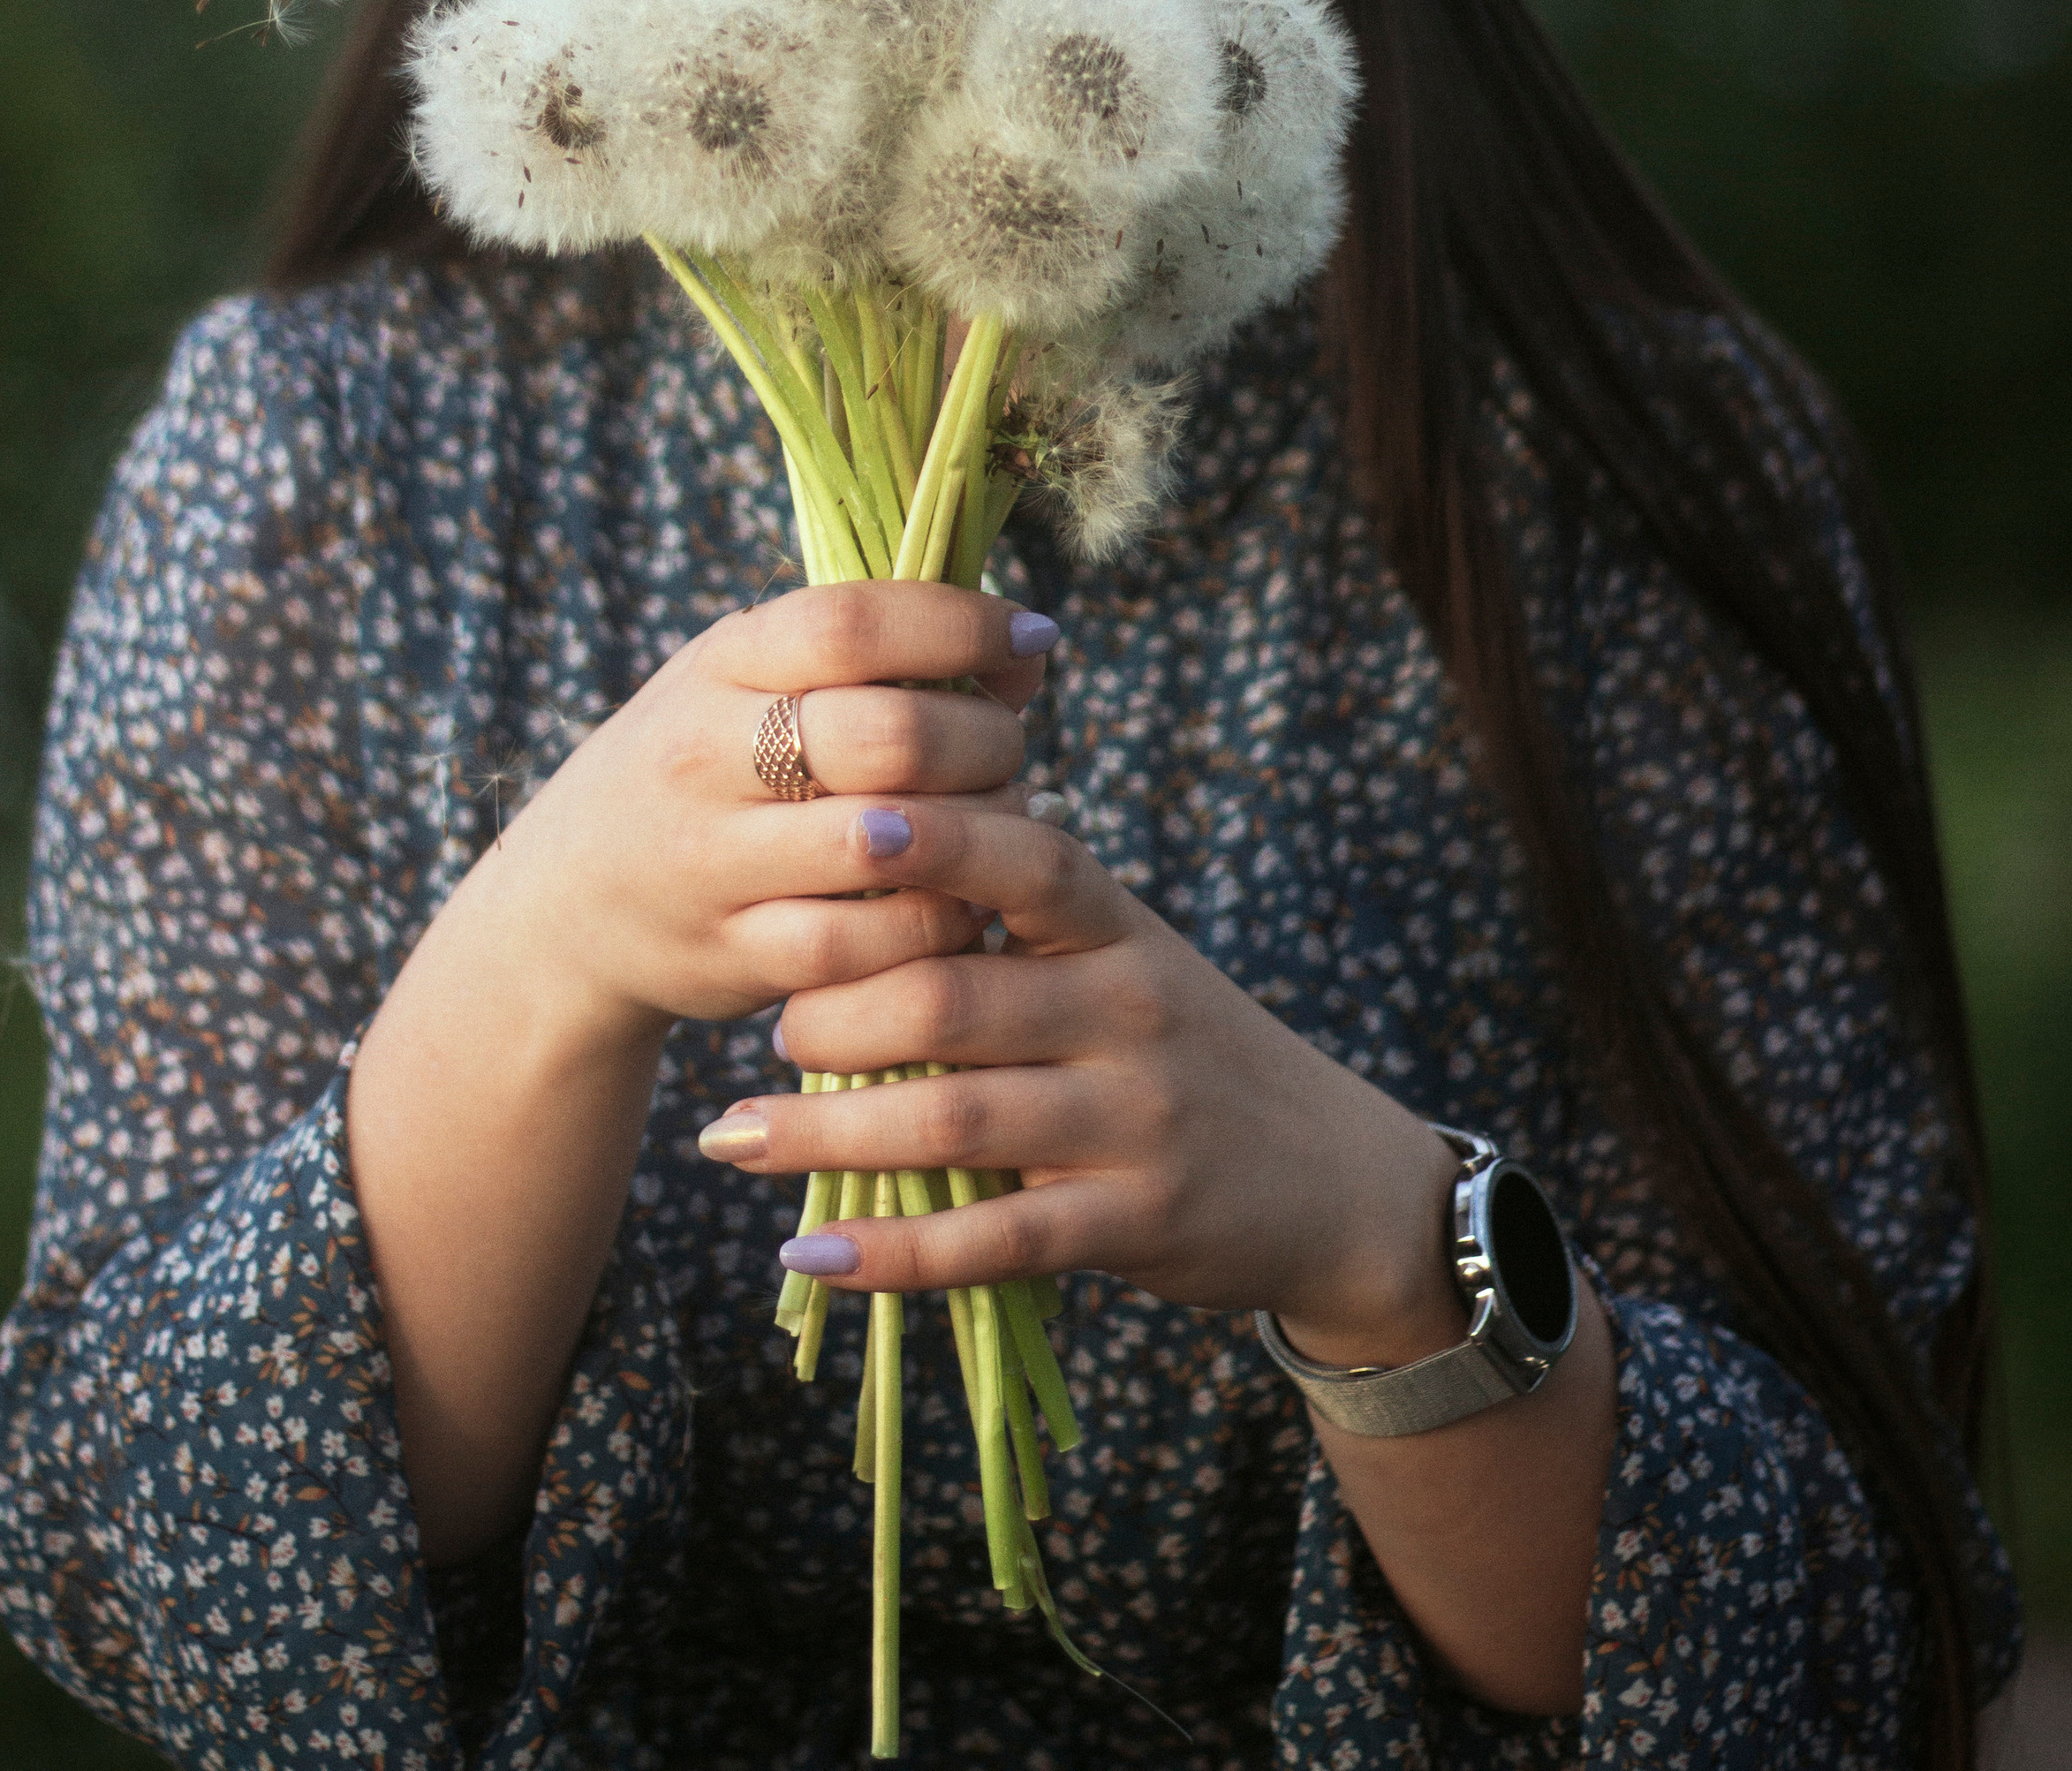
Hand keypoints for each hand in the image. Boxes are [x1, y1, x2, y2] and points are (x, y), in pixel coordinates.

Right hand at [450, 582, 1058, 1054]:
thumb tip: (1022, 650)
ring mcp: (711, 861)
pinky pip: (865, 945)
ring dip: (975, 835)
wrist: (566, 907)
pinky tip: (960, 903)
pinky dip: (936, 924)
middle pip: (886, 734)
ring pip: (885, 845)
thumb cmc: (703, 770)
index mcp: (719, 664)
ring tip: (1001, 825)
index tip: (1033, 638)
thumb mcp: (746, 686)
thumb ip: (866, 662)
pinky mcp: (731, 955)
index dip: (960, 624)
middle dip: (983, 739)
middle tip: (1011, 748)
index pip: (850, 624)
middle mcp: (705, 755)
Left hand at [695, 799, 1462, 1362]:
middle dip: (835, 1012)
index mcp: (1120, 928)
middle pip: (952, 996)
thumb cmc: (1188, 1052)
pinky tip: (808, 1248)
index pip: (1026, 856)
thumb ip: (1022, 920)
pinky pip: (993, 1240)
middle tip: (773, 1028)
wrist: (1336, 1182)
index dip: (937, 836)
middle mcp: (1130, 1010)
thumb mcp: (1130, 961)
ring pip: (953, 1119)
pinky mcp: (1135, 1223)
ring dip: (826, 1131)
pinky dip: (889, 1252)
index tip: (843, 819)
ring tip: (736, 1133)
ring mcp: (1135, 1121)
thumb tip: (862, 856)